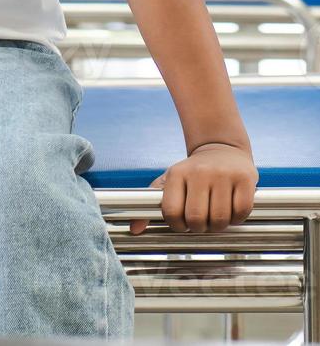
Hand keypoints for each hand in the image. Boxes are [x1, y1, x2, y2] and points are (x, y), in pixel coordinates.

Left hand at [129, 142, 257, 234]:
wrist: (222, 150)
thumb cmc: (193, 172)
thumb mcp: (169, 181)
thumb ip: (152, 204)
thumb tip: (134, 229)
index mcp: (177, 173)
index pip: (171, 212)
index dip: (177, 226)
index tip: (183, 225)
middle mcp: (199, 173)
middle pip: (196, 218)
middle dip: (199, 229)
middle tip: (201, 224)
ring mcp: (223, 175)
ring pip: (220, 219)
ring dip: (219, 227)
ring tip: (216, 219)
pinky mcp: (245, 179)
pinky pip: (241, 212)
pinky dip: (237, 219)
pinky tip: (232, 212)